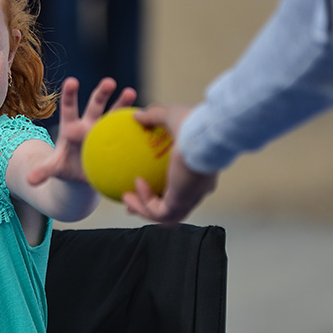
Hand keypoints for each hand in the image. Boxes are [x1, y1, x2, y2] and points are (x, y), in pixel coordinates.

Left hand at [27, 77, 136, 185]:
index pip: (69, 108)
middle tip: (109, 82)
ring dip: (122, 104)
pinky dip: (135, 125)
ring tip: (131, 92)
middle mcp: (89, 125)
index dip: (70, 95)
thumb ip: (42, 171)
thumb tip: (28, 181)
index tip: (71, 81)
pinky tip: (148, 118)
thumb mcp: (54, 168)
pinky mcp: (117, 140)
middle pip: (95, 106)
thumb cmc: (66, 168)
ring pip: (114, 114)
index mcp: (71, 128)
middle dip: (102, 93)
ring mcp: (104, 132)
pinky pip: (127, 131)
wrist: (81, 174)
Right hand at [123, 104, 218, 222]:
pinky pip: (158, 211)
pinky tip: (134, 187)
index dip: (165, 188)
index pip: (182, 186)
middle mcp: (198, 190)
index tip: (149, 183)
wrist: (206, 136)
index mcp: (201, 172)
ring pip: (166, 217)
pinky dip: (144, 203)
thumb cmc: (197, 125)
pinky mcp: (180, 203)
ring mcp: (190, 199)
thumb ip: (155, 116)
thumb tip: (139, 115)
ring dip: (144, 211)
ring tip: (126, 201)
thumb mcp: (172, 116)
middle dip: (152, 208)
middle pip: (174, 208)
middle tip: (134, 201)